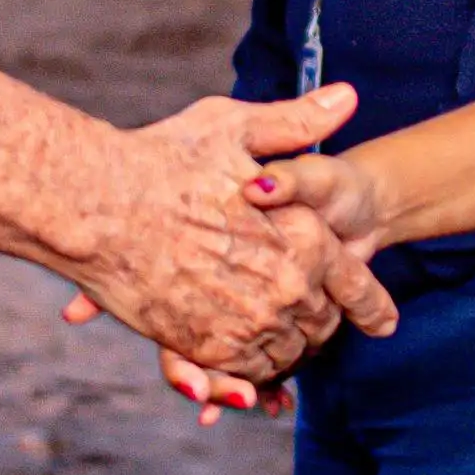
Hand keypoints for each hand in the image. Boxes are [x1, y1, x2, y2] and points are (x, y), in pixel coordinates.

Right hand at [56, 91, 394, 419]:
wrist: (91, 204)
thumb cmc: (160, 158)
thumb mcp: (234, 128)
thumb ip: (296, 123)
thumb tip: (348, 98)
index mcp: (304, 235)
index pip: (354, 284)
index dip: (371, 305)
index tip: (383, 322)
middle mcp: (286, 284)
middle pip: (322, 327)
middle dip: (321, 328)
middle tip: (314, 326)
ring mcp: (248, 322)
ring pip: (286, 356)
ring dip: (285, 355)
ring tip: (272, 342)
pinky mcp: (207, 349)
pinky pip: (244, 375)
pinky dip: (248, 376)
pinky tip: (241, 362)